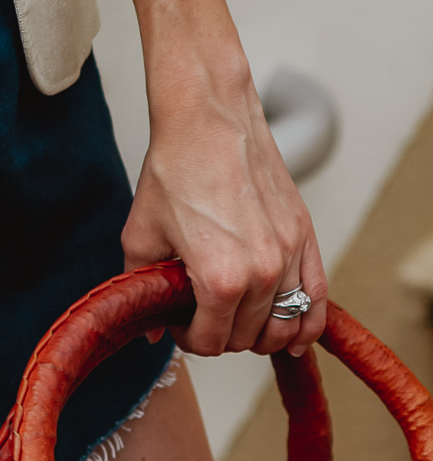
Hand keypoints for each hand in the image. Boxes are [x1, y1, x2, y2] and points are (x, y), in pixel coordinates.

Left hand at [122, 36, 327, 359]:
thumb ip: (142, 287)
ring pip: (284, 326)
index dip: (189, 338)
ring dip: (259, 331)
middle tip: (201, 313)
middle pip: (246, 337)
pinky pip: (318, 300)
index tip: (180, 323)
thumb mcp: (142, 232)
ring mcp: (289, 254)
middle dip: (220, 333)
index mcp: (219, 278)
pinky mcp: (305, 235)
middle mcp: (261, 273)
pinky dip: (308, 324)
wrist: (207, 119)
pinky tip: (294, 334)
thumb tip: (152, 328)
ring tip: (237, 317)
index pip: (211, 341)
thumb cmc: (176, 167)